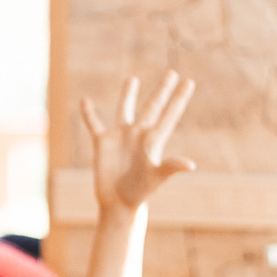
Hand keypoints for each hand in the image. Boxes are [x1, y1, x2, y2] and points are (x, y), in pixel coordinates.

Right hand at [82, 74, 196, 222]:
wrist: (118, 203)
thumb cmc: (139, 192)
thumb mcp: (155, 178)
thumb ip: (170, 167)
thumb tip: (190, 165)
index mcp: (153, 140)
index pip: (169, 115)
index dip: (178, 99)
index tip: (188, 82)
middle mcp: (139, 135)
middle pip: (152, 107)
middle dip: (162, 91)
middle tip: (172, 72)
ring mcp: (121, 137)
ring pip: (125, 110)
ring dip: (129, 95)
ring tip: (133, 79)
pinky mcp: (103, 143)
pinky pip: (95, 124)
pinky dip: (89, 113)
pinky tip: (85, 100)